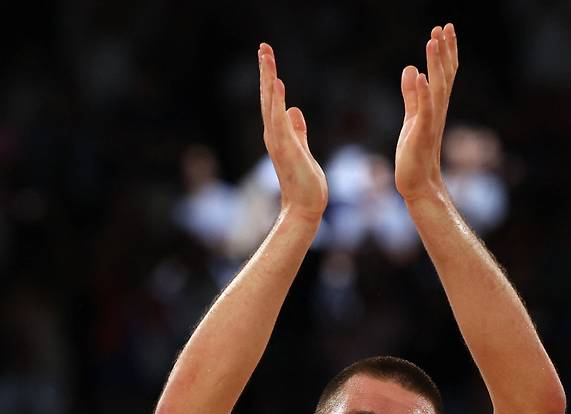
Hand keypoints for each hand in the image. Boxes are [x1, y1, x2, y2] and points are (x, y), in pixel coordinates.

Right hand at [258, 43, 327, 220]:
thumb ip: (297, 131)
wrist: (305, 208)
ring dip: (268, 79)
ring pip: (269, 105)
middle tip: (263, 47)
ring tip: (266, 55)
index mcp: (278, 135)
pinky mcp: (285, 149)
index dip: (269, 79)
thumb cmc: (305, 184)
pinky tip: (277, 83)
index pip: (272, 102)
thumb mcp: (302, 150)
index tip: (268, 57)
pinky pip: (279, 121)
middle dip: (265, 72)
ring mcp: (277, 142)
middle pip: (267, 98)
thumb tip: (293, 111)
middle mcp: (274, 137)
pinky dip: (276, 102)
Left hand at [395, 23, 457, 201]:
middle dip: (444, 51)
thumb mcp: (411, 119)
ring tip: (433, 41)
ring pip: (436, 88)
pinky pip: (424, 111)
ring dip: (435, 64)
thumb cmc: (414, 155)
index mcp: (435, 107)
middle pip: (444, 76)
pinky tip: (419, 75)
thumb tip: (411, 70)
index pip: (443, 75)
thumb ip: (412, 96)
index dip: (445, 52)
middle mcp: (437, 112)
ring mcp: (430, 123)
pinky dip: (422, 93)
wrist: (417, 184)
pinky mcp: (421, 135)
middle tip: (444, 26)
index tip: (444, 29)